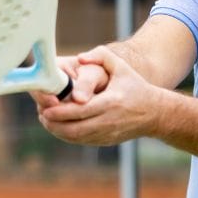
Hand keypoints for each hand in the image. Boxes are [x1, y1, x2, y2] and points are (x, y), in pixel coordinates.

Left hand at [38, 46, 162, 145]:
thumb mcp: (121, 67)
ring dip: (58, 131)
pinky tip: (59, 127)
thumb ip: (100, 56)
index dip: (60, 112)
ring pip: (76, 137)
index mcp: (111, 102)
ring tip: (47, 120)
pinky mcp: (106, 141)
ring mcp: (107, 133)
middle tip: (42, 114)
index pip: (81, 110)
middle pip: (75, 128)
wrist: (155, 113)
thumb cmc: (135, 87)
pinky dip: (68, 136)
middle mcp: (108, 120)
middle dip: (54, 124)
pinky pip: (82, 141)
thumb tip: (80, 59)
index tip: (46, 108)